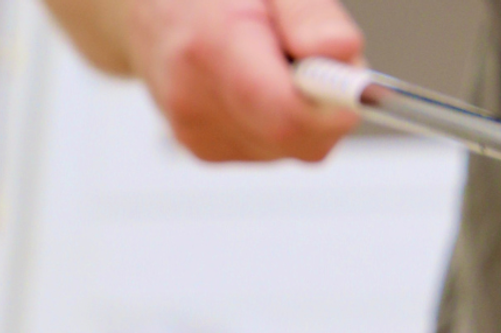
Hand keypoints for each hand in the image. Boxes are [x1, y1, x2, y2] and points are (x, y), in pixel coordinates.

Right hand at [122, 0, 363, 161]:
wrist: (147, 8)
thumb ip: (309, 16)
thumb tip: (340, 53)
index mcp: (211, 49)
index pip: (288, 114)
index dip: (334, 106)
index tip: (352, 83)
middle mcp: (195, 100)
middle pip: (298, 139)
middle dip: (327, 106)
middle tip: (314, 57)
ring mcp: (196, 132)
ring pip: (293, 149)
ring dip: (307, 114)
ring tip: (279, 64)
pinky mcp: (205, 150)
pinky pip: (274, 150)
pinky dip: (282, 123)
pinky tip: (261, 85)